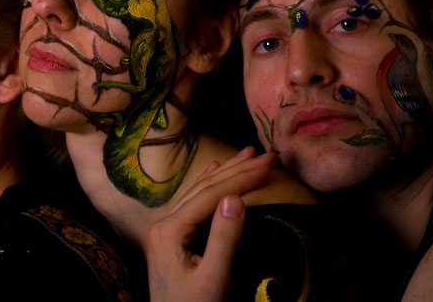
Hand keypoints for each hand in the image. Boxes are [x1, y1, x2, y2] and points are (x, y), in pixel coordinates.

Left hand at [146, 149, 273, 301]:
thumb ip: (224, 239)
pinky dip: (210, 187)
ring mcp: (167, 232)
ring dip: (226, 173)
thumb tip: (235, 199)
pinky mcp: (174, 240)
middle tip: (267, 154)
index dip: (241, 178)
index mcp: (169, 230)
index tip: (269, 164)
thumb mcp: (214, 279)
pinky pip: (195, 205)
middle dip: (237, 170)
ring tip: (248, 153)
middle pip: (205, 189)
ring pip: (200, 194)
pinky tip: (216, 171)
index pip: (210, 196)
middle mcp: (164, 225)